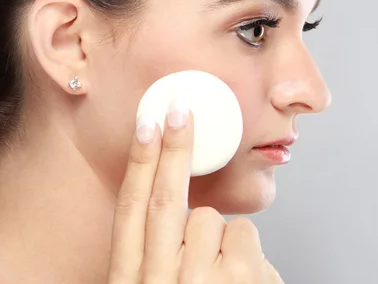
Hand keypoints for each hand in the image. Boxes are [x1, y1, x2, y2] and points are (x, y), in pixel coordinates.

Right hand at [107, 100, 283, 282]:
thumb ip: (156, 255)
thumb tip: (176, 211)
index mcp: (129, 281)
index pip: (130, 210)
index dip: (138, 163)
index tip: (145, 125)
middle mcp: (159, 279)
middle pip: (164, 197)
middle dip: (173, 148)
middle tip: (179, 110)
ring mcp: (201, 279)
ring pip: (213, 218)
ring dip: (222, 235)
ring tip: (225, 275)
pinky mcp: (242, 278)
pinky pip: (245, 233)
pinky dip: (248, 250)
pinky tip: (245, 280)